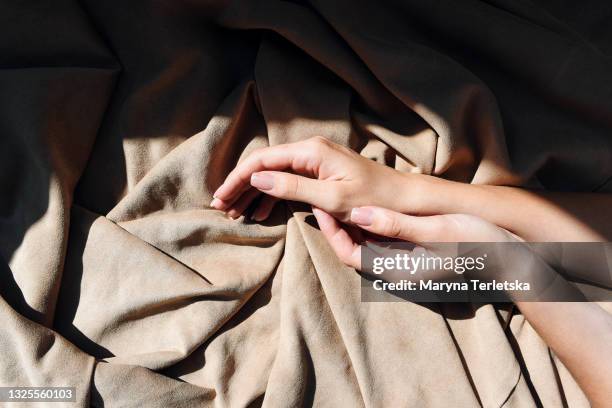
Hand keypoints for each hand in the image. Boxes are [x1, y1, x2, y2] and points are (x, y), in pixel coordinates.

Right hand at [210, 136, 440, 220]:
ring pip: (273, 174)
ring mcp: (314, 160)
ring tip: (237, 214)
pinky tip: (261, 212)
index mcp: (311, 151)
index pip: (262, 160)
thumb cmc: (373, 199)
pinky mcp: (319, 172)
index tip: (221, 197)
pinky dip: (272, 197)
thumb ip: (293, 187)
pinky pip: (287, 181)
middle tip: (223, 209)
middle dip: (241, 186)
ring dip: (254, 193)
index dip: (238, 178)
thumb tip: (258, 179)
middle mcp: (310, 150)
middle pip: (264, 165)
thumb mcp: (331, 198)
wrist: (401, 199)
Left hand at [313, 206, 515, 269]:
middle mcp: (398, 273)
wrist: (510, 259)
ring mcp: (406, 267)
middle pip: (354, 251)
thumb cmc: (476, 242)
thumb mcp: (435, 230)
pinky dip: (369, 226)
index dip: (332, 230)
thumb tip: (357, 212)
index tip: (321, 204)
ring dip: (350, 225)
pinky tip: (368, 205)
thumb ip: (395, 224)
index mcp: (399, 270)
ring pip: (366, 247)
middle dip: (336, 227)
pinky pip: (381, 244)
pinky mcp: (413, 258)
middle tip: (322, 197)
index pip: (350, 253)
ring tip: (338, 197)